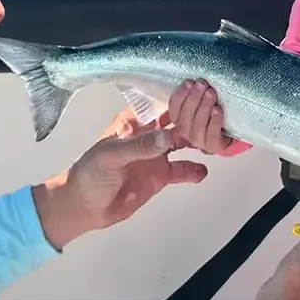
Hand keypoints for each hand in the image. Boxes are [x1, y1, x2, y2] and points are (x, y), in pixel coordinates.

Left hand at [33, 109, 208, 249]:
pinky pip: (182, 170)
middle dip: (196, 118)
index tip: (201, 94)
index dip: (181, 100)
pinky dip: (194, 170)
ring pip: (184, 143)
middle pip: (178, 123)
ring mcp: (156, 156)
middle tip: (214, 113)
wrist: (84, 206)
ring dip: (198, 141)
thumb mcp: (111, 155)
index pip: (162, 107)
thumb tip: (168, 137)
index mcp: (135, 123)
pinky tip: (202, 171)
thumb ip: (140, 146)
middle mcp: (149, 135)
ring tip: (215, 140)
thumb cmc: (89, 173)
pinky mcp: (160, 176)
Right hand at [165, 80, 240, 154]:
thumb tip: (192, 81)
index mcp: (177, 121)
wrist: (225, 134)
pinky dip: (215, 120)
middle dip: (194, 97)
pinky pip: (212, 132)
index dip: (181, 94)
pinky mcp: (213, 145)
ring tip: (211, 93)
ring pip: (198, 124)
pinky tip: (217, 109)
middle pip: (186, 115)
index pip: (174, 108)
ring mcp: (198, 141)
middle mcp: (184, 133)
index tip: (189, 82)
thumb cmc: (209, 116)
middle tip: (202, 85)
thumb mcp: (197, 106)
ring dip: (204, 106)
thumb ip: (190, 97)